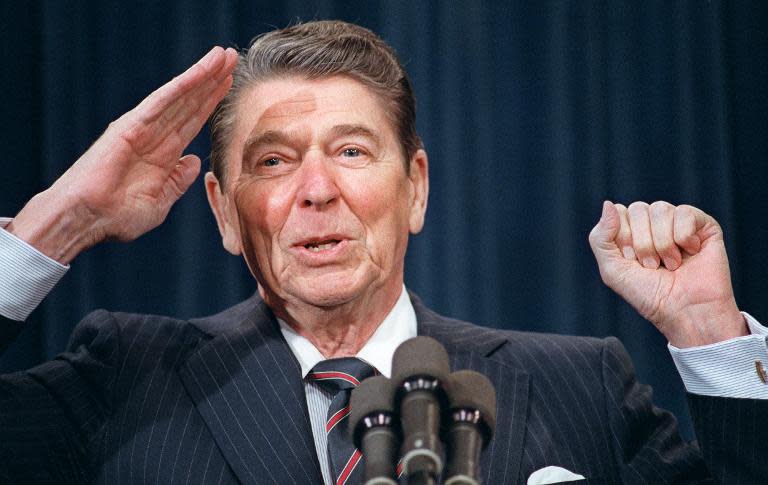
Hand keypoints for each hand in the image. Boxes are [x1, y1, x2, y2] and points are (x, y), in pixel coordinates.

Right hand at [8, 46, 237, 262]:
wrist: (87, 219)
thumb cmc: (116, 217)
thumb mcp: (160, 201)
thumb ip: (178, 181)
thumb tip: (193, 161)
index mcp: (163, 155)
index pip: (193, 121)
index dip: (212, 102)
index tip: (231, 83)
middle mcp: (155, 136)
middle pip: (190, 102)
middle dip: (213, 80)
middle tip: (233, 57)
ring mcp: (143, 128)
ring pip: (180, 96)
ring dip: (203, 75)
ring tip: (223, 55)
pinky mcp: (132, 126)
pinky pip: (162, 102)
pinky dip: (182, 85)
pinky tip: (201, 71)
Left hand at [589, 201, 746, 347]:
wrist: (685, 311)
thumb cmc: (649, 295)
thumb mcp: (612, 270)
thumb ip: (601, 238)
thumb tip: (608, 204)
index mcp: (631, 231)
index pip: (619, 212)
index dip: (624, 238)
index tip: (632, 262)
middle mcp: (653, 223)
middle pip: (638, 209)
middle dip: (642, 243)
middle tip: (653, 266)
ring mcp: (678, 222)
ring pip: (660, 209)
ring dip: (663, 243)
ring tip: (671, 264)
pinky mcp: (703, 225)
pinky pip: (685, 213)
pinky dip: (683, 237)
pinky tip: (690, 253)